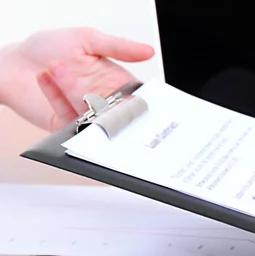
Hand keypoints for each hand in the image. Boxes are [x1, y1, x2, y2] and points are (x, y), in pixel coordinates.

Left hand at [0, 27, 153, 131]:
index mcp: (115, 82)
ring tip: (56, 67)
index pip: (137, 97)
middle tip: (99, 90)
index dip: (139, 99)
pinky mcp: (64, 125)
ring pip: (93, 115)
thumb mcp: (87, 39)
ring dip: (74, 91)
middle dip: (111, 104)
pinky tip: (46, 77)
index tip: (133, 94)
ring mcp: (84, 114)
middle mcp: (102, 100)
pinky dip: (57, 97)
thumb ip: (119, 47)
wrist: (11, 61)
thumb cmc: (47, 47)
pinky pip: (69, 118)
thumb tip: (148, 51)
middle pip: (119, 112)